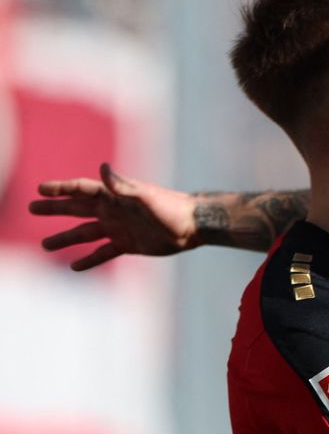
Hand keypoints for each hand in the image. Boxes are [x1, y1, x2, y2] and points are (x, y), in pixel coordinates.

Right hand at [28, 163, 196, 270]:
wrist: (193, 226)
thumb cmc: (171, 208)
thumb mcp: (145, 197)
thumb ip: (122, 186)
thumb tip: (102, 168)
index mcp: (114, 196)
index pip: (82, 190)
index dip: (62, 188)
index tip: (40, 189)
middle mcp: (113, 211)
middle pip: (77, 209)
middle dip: (54, 209)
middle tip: (31, 208)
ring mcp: (119, 228)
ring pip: (85, 233)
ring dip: (65, 238)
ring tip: (44, 244)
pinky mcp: (128, 244)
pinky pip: (103, 253)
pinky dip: (89, 260)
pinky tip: (74, 266)